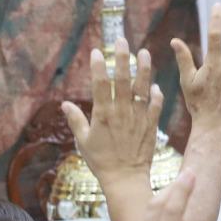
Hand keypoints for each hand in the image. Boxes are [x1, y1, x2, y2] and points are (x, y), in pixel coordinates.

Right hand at [63, 40, 163, 187]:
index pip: (100, 85)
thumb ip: (76, 120)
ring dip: (143, 70)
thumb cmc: (101, 161)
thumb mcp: (83, 142)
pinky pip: (155, 107)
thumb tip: (64, 104)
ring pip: (141, 89)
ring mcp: (137, 119)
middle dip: (122, 59)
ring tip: (144, 52)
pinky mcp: (150, 126)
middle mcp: (121, 113)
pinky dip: (156, 96)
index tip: (97, 51)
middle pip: (122, 81)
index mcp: (103, 115)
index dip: (98, 67)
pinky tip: (155, 85)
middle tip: (122, 40)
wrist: (125, 179)